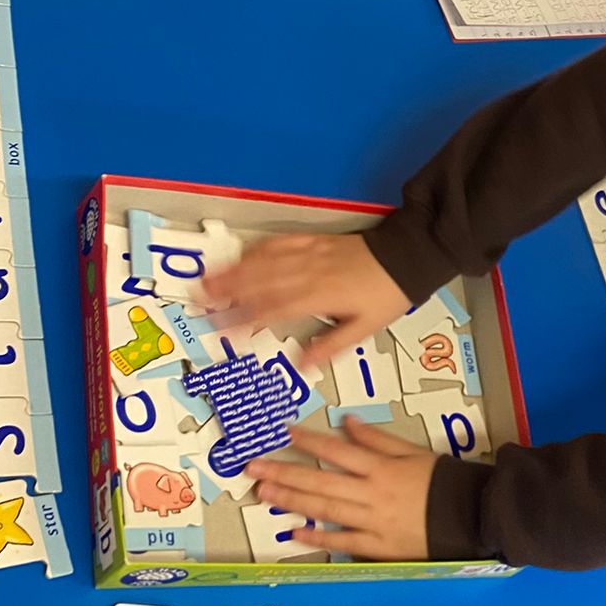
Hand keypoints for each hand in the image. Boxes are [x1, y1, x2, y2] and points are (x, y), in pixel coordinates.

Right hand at [203, 231, 410, 362]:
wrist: (406, 256)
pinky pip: (280, 243)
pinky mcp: (314, 241)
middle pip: (259, 283)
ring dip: (234, 270)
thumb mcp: (365, 328)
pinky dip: (258, 249)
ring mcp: (309, 254)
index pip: (272, 310)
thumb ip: (331, 345)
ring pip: (264, 262)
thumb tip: (302, 365)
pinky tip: (242, 255)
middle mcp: (307, 273)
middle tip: (199, 300)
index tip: (223, 332)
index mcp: (318, 297)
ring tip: (208, 279)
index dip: (244, 321)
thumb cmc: (386, 294)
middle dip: (227, 292)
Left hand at [246, 420, 436, 560]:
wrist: (471, 516)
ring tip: (265, 493)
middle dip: (285, 472)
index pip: (337, 451)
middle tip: (255, 468)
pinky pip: (343, 540)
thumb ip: (378, 439)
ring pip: (325, 509)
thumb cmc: (443, 481)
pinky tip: (295, 531)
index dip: (309, 440)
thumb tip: (348, 422)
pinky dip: (319, 536)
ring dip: (292, 500)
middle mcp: (372, 493)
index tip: (285, 432)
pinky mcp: (378, 545)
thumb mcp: (414, 452)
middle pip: (321, 481)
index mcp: (382, 467)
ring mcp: (373, 521)